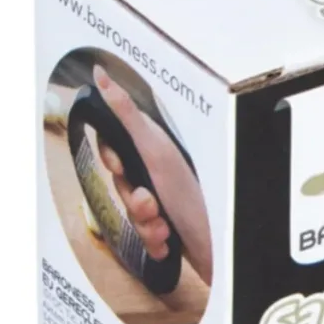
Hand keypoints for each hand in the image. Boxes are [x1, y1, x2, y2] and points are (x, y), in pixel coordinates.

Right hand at [92, 65, 212, 285]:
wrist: (222, 249)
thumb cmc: (194, 198)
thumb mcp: (156, 151)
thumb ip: (127, 114)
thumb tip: (101, 73)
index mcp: (160, 149)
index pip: (117, 146)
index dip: (112, 159)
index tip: (121, 167)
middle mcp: (163, 172)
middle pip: (121, 183)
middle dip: (134, 200)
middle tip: (153, 203)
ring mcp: (167, 201)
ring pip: (133, 214)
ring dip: (147, 225)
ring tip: (165, 227)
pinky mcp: (171, 228)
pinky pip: (145, 237)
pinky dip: (155, 243)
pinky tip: (170, 242)